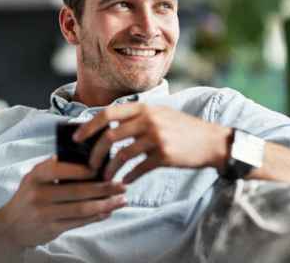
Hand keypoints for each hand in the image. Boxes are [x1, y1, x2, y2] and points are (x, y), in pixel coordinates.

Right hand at [0, 156, 126, 248]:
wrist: (10, 226)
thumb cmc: (29, 196)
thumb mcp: (34, 177)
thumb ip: (54, 167)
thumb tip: (85, 157)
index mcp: (36, 176)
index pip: (61, 169)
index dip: (84, 169)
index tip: (104, 167)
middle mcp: (39, 194)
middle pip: (77, 190)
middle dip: (103, 188)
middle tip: (121, 185)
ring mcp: (45, 213)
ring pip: (81, 208)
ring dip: (105, 204)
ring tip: (121, 199)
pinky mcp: (51, 228)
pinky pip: (79, 221)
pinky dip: (96, 216)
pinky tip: (109, 211)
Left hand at [74, 103, 231, 183]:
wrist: (213, 142)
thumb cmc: (184, 129)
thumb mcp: (162, 114)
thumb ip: (138, 118)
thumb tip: (108, 128)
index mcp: (145, 108)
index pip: (108, 114)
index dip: (88, 126)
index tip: (77, 139)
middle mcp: (149, 120)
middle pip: (110, 135)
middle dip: (95, 153)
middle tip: (90, 165)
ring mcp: (157, 138)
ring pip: (122, 155)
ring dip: (110, 169)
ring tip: (106, 178)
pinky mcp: (164, 155)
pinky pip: (138, 169)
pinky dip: (128, 176)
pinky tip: (125, 181)